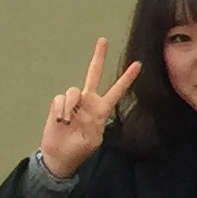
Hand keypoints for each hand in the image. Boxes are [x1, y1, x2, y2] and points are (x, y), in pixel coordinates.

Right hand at [38, 38, 140, 179]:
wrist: (60, 156)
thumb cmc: (79, 149)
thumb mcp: (93, 139)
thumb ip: (93, 124)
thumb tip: (85, 111)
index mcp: (102, 110)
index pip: (117, 91)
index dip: (126, 79)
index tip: (138, 65)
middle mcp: (88, 101)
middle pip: (93, 74)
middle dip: (98, 57)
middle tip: (103, 40)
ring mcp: (73, 101)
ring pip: (73, 91)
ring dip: (69, 107)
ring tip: (67, 122)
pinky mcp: (58, 104)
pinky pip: (60, 99)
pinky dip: (60, 110)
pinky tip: (60, 121)